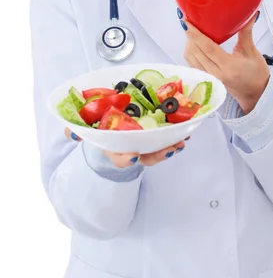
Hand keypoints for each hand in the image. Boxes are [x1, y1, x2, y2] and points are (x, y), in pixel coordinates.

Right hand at [65, 128, 188, 167]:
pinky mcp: (153, 137)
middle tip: (170, 149)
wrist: (109, 131)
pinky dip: (175, 137)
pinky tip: (185, 133)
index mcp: (113, 148)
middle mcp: (130, 150)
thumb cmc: (99, 129)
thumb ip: (74, 130)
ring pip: (158, 150)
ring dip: (170, 147)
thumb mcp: (85, 129)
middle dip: (158, 155)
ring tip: (180, 143)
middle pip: (145, 157)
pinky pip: (165, 139)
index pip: (118, 157)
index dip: (125, 159)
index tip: (134, 157)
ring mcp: (143, 146)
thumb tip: (70, 133)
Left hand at [182, 11, 269, 114]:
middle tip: (188, 20)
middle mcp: (216, 74)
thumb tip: (250, 15)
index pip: (207, 48)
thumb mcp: (252, 53)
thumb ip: (246, 33)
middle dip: (190, 35)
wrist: (255, 95)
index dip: (195, 34)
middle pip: (196, 52)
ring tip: (191, 30)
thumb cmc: (257, 75)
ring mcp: (210, 78)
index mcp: (229, 67)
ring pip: (191, 58)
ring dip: (189, 43)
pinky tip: (194, 43)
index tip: (187, 22)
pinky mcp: (207, 79)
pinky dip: (190, 52)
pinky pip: (192, 64)